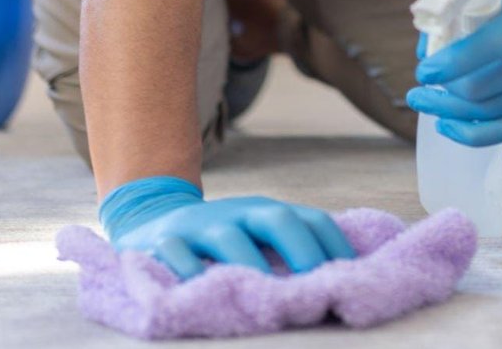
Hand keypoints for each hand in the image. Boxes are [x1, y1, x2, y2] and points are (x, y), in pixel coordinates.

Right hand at [99, 176, 355, 279]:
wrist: (149, 219)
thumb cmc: (218, 240)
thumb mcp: (253, 235)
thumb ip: (288, 250)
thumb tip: (343, 278)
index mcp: (264, 212)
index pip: (310, 219)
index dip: (334, 243)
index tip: (352, 274)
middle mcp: (236, 213)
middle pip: (276, 218)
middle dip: (301, 246)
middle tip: (316, 279)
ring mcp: (198, 226)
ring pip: (226, 237)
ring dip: (249, 262)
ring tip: (264, 290)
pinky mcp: (162, 243)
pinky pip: (175, 252)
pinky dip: (189, 269)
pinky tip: (204, 286)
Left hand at [406, 0, 501, 146]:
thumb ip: (454, 16)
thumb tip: (425, 54)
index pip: (485, 48)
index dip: (450, 64)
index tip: (423, 72)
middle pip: (479, 89)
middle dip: (442, 92)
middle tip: (417, 92)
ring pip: (487, 112)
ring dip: (450, 111)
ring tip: (424, 103)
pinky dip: (473, 133)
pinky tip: (447, 126)